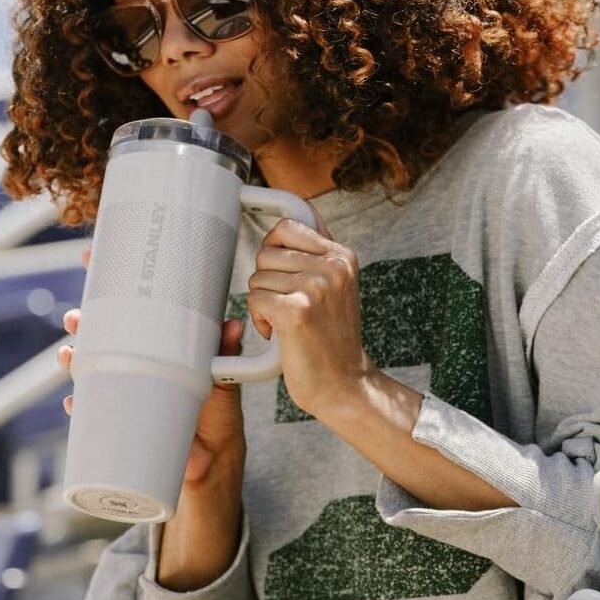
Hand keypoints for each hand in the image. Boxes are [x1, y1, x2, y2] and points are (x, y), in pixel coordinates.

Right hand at [57, 313, 245, 485]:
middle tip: (75, 321)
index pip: (128, 321)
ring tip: (70, 357)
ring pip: (89, 372)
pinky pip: (90, 413)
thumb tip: (234, 326)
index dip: (106, 302)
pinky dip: (78, 406)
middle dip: (81, 325)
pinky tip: (74, 403)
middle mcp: (137, 371)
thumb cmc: (217, 419)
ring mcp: (125, 397)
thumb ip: (226, 355)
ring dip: (73, 362)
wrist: (212, 464)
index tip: (91, 279)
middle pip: (100, 342)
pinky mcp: (120, 426)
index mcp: (158, 353)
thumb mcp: (222, 382)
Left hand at [247, 217, 374, 418]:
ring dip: (262, 304)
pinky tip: (278, 333)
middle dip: (266, 282)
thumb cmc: (331, 338)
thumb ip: (316, 252)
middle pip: (265, 253)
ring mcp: (316, 288)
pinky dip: (260, 320)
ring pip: (257, 278)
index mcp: (341, 256)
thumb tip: (296, 215)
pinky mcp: (297, 311)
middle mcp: (332, 267)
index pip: (286, 227)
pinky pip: (254, 300)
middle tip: (286, 305)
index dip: (272, 250)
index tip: (278, 271)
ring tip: (286, 322)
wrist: (344, 384)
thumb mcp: (335, 286)